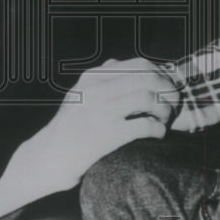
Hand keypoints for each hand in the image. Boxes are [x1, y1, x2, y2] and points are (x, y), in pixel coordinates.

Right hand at [30, 57, 178, 190]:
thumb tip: (116, 62)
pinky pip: (144, 125)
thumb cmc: (68, 127)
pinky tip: (157, 134)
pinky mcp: (105, 135)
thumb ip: (99, 78)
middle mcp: (97, 88)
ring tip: (163, 121)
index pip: (140, 64)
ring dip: (164, 110)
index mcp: (93, 76)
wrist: (47, 158)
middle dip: (168, 91)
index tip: (167, 90)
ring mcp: (100, 111)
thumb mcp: (78, 94)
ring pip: (149, 98)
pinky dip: (158, 129)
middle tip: (172, 106)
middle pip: (149, 78)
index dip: (162, 76)